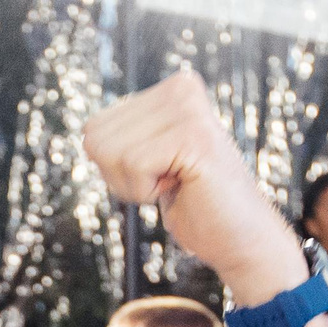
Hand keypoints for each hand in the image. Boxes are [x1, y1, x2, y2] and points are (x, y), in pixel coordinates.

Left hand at [83, 69, 302, 302]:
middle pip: (95, 139)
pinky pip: (132, 165)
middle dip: (121, 176)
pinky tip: (183, 187)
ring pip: (110, 152)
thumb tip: (87, 132)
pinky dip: (147, 191)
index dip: (114, 168)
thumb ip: (123, 139)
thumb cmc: (193, 205)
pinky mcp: (194, 135)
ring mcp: (188, 108)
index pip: (93, 129)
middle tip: (168, 182)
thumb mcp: (149, 163)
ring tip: (177, 183)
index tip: (158, 174)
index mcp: (171, 87)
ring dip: (136, 185)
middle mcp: (181, 86)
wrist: (240, 238)